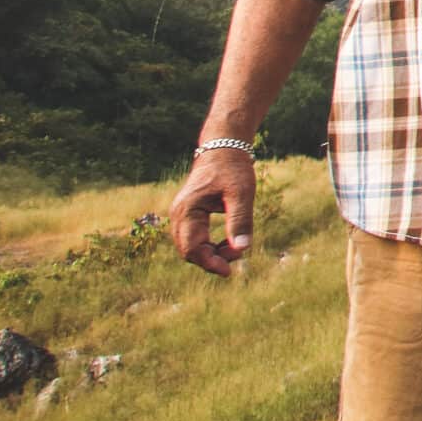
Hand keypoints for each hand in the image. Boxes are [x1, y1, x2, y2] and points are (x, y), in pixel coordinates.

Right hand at [169, 147, 255, 276]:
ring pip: (190, 247)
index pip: (192, 249)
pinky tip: (228, 243)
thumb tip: (242, 249)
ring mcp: (181, 215)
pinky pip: (194, 239)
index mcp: (187, 210)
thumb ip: (240, 221)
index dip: (210, 263)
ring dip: (210, 254)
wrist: (224, 149)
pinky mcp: (188, 215)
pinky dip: (208, 246)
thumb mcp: (242, 194)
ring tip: (236, 248)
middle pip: (188, 251)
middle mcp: (178, 215)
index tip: (230, 271)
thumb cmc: (233, 169)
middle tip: (238, 255)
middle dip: (212, 259)